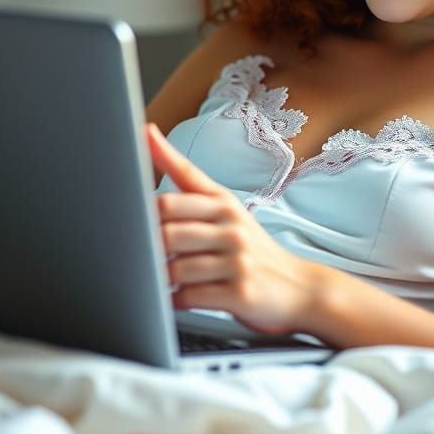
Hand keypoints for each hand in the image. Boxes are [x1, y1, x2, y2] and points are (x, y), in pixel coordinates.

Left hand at [146, 122, 325, 336]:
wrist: (299, 287)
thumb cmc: (252, 247)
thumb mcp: (227, 209)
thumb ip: (187, 180)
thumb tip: (148, 135)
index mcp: (224, 204)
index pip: (176, 194)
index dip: (146, 198)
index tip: (134, 169)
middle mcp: (232, 228)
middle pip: (168, 232)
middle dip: (150, 247)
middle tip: (145, 254)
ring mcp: (238, 261)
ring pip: (177, 268)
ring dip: (164, 277)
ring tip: (167, 277)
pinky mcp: (240, 293)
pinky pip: (191, 296)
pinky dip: (176, 299)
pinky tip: (179, 295)